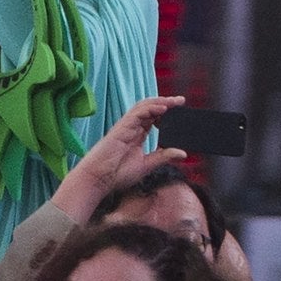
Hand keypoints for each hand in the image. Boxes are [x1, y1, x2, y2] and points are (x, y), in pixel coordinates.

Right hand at [52, 96, 186, 222]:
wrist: (98, 179)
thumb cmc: (116, 174)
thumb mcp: (146, 165)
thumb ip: (163, 157)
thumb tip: (182, 153)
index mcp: (136, 136)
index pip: (153, 118)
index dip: (166, 112)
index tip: (180, 111)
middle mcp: (131, 129)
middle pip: (149, 108)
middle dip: (165, 102)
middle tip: (180, 101)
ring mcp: (125, 127)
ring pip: (143, 107)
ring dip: (160, 102)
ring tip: (174, 101)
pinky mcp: (121, 129)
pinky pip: (137, 114)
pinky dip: (150, 109)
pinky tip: (163, 108)